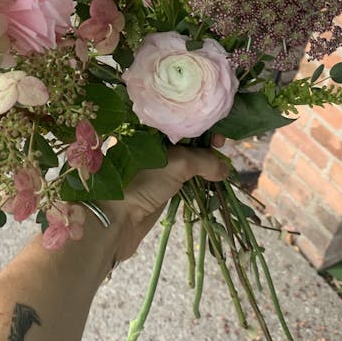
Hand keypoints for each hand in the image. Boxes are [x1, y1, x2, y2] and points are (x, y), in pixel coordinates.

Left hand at [104, 136, 228, 263]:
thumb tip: (225, 168)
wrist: (115, 220)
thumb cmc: (141, 182)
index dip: (202, 124)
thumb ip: (204, 160)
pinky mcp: (161, 187)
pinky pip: (184, 177)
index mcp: (150, 130)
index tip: (219, 135)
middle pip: (186, 138)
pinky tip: (212, 179)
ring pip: (186, 159)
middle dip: (206, 143)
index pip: (181, 120)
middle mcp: (153, 144)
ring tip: (220, 166)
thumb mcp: (177, 164)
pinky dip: (198, 177)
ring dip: (204, 162)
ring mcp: (157, 166)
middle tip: (222, 147)